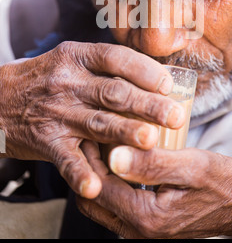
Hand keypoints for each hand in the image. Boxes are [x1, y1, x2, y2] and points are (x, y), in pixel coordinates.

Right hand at [0, 42, 184, 198]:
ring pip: (97, 122)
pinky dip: (81, 173)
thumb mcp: (69, 60)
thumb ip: (103, 67)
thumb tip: (153, 76)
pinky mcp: (45, 140)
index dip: (143, 70)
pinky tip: (97, 185)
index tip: (167, 84)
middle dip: (147, 104)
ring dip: (125, 133)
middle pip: (113, 92)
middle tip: (176, 116)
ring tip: (151, 141)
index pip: (115, 58)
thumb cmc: (45, 78)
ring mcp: (56, 112)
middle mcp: (67, 82)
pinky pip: (66, 159)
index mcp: (76, 57)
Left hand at [77, 143, 231, 238]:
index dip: (90, 156)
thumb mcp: (192, 166)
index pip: (99, 186)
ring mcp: (143, 232)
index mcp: (147, 218)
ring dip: (99, 175)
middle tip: (95, 136)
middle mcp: (139, 232)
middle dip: (89, 167)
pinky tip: (123, 159)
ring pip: (102, 204)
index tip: (92, 128)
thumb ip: (152, 163)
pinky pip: (117, 206)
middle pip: (93, 200)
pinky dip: (112, 183)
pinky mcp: (148, 226)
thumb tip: (114, 156)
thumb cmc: (223, 182)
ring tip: (107, 144)